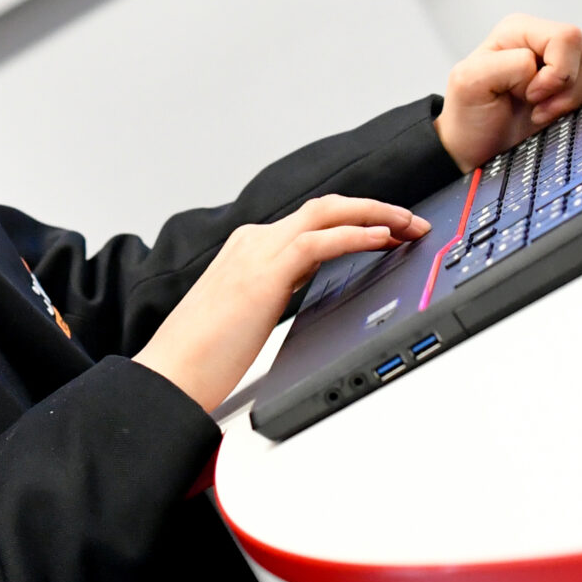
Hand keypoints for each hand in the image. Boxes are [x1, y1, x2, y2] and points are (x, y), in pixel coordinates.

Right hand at [135, 196, 429, 413]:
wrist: (171, 374)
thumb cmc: (202, 354)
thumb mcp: (247, 311)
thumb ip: (274, 290)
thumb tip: (304, 289)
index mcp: (249, 248)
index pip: (312, 220)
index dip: (355, 219)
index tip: (388, 230)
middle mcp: (254, 241)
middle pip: (325, 207)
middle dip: (374, 209)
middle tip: (411, 222)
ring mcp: (257, 253)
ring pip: (328, 213)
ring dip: (376, 216)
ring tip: (409, 226)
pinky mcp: (264, 274)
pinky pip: (320, 242)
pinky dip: (356, 235)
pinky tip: (383, 240)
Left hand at [435, 13, 581, 171]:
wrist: (478, 154)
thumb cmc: (470, 117)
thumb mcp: (469, 83)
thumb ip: (503, 64)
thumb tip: (536, 66)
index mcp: (523, 32)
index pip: (567, 37)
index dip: (556, 73)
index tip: (530, 97)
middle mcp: (548, 44)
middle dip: (566, 92)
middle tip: (537, 111)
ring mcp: (570, 66)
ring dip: (576, 103)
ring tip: (545, 116)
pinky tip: (563, 120)